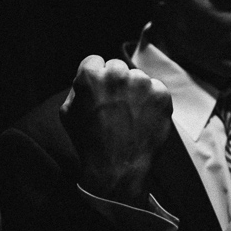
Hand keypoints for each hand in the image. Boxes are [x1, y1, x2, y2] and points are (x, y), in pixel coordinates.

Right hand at [60, 55, 172, 204]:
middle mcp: (118, 74)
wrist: (118, 169)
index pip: (95, 62)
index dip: (96, 77)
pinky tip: (143, 118)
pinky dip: (152, 101)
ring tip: (130, 116)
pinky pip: (156, 89)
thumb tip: (89, 78)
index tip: (99, 92)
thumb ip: (77, 89)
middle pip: (117, 68)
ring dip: (135, 91)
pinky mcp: (161, 94)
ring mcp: (142, 83)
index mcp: (92, 75)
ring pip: (138, 78)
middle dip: (116, 82)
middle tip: (115, 106)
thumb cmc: (89, 142)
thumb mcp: (68, 113)